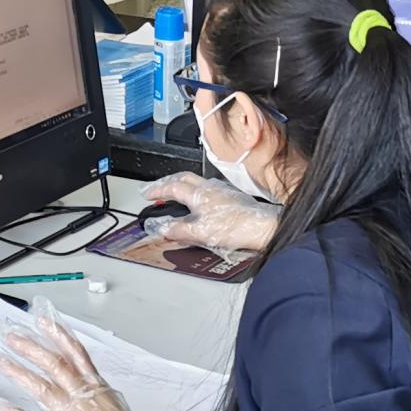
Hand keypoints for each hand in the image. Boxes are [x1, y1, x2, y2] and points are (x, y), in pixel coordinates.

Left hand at [0, 316, 158, 410]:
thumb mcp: (115, 404)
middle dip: (31, 348)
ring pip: (41, 387)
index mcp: (97, 385)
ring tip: (1, 361)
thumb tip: (85, 384)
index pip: (76, 353)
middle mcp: (82, 395)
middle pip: (54, 364)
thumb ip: (96, 392)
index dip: (58, 335)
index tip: (43, 322)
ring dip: (19, 372)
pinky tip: (2, 406)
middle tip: (11, 337)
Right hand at [140, 172, 277, 251]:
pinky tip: (199, 201)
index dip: (157, 190)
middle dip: (167, 182)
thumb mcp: (201, 233)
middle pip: (183, 177)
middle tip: (157, 189)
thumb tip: (163, 228)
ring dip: (181, 184)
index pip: (172, 187)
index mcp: (199, 194)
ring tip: (175, 194)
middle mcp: (209, 187)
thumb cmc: (236, 227)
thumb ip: (179, 230)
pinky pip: (206, 187)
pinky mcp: (230, 196)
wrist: (262, 227)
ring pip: (195, 181)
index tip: (148, 194)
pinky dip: (195, 190)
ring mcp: (221, 190)